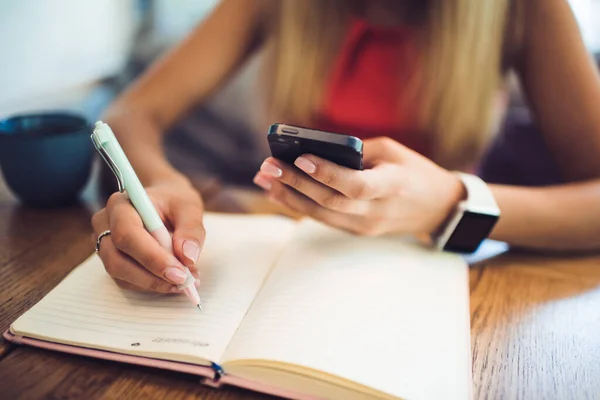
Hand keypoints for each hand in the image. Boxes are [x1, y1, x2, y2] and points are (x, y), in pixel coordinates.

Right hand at [91, 180, 204, 292]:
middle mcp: (105, 223)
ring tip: (184, 281)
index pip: (127, 234)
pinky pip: (125, 280)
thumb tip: (188, 257)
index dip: (152, 257)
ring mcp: (104, 243)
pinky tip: (173, 280)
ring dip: (153, 283)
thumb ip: (191, 229)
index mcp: (121, 204)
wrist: (164, 202)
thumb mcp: (189, 207)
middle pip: (117, 259)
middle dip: (152, 276)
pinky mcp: (111, 259)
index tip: (179, 272)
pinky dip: (150, 284)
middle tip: (184, 282)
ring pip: (119, 273)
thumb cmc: (174, 201)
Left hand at [253, 137, 464, 235]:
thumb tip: (314, 150)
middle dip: (294, 183)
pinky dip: (301, 205)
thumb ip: (357, 151)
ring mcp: (366, 226)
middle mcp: (377, 211)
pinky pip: (325, 218)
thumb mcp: (393, 151)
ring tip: (264, 180)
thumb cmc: (414, 171)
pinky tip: (281, 192)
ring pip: (321, 214)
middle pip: (329, 201)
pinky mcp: (358, 231)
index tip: (300, 158)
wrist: (437, 208)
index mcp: (392, 186)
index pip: (354, 185)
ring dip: (289, 197)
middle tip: (268, 167)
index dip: (326, 173)